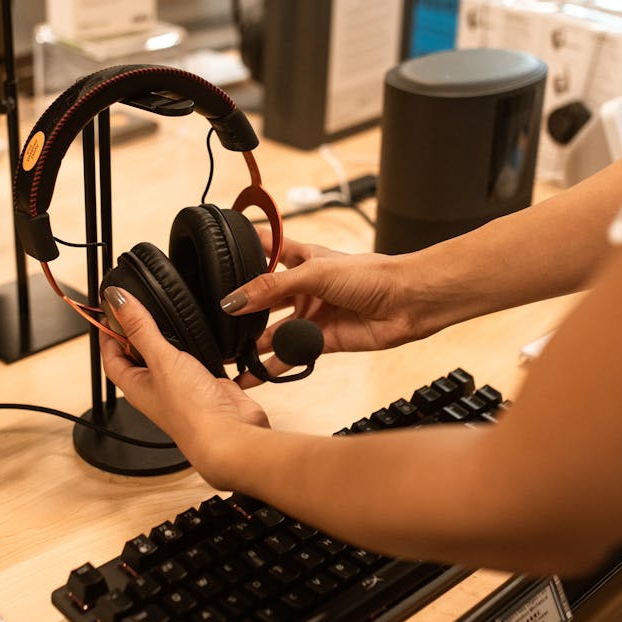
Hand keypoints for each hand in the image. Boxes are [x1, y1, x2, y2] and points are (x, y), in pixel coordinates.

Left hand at [99, 286, 267, 487]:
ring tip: (170, 314)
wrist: (229, 434)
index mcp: (136, 385)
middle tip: (138, 306)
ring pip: (169, 358)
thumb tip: (117, 300)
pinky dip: (199, 346)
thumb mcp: (161, 360)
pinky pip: (198, 361)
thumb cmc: (191, 411)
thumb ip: (140, 328)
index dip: (107, 333)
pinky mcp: (207, 384)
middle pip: (138, 356)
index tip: (110, 309)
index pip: (111, 357)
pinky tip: (205, 335)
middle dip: (137, 332)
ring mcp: (182, 387)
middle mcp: (157, 388)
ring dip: (169, 338)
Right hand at [222, 233, 419, 385]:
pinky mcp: (320, 341)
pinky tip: (253, 374)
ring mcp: (310, 314)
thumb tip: (234, 300)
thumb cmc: (372, 274)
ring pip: (273, 330)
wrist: (408, 302)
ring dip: (251, 342)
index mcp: (301, 258)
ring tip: (225, 354)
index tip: (213, 254)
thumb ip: (271, 287)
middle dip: (240, 308)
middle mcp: (302, 286)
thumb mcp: (314, 272)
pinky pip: (290, 354)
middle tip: (213, 319)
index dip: (241, 249)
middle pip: (262, 296)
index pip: (264, 247)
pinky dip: (273, 366)